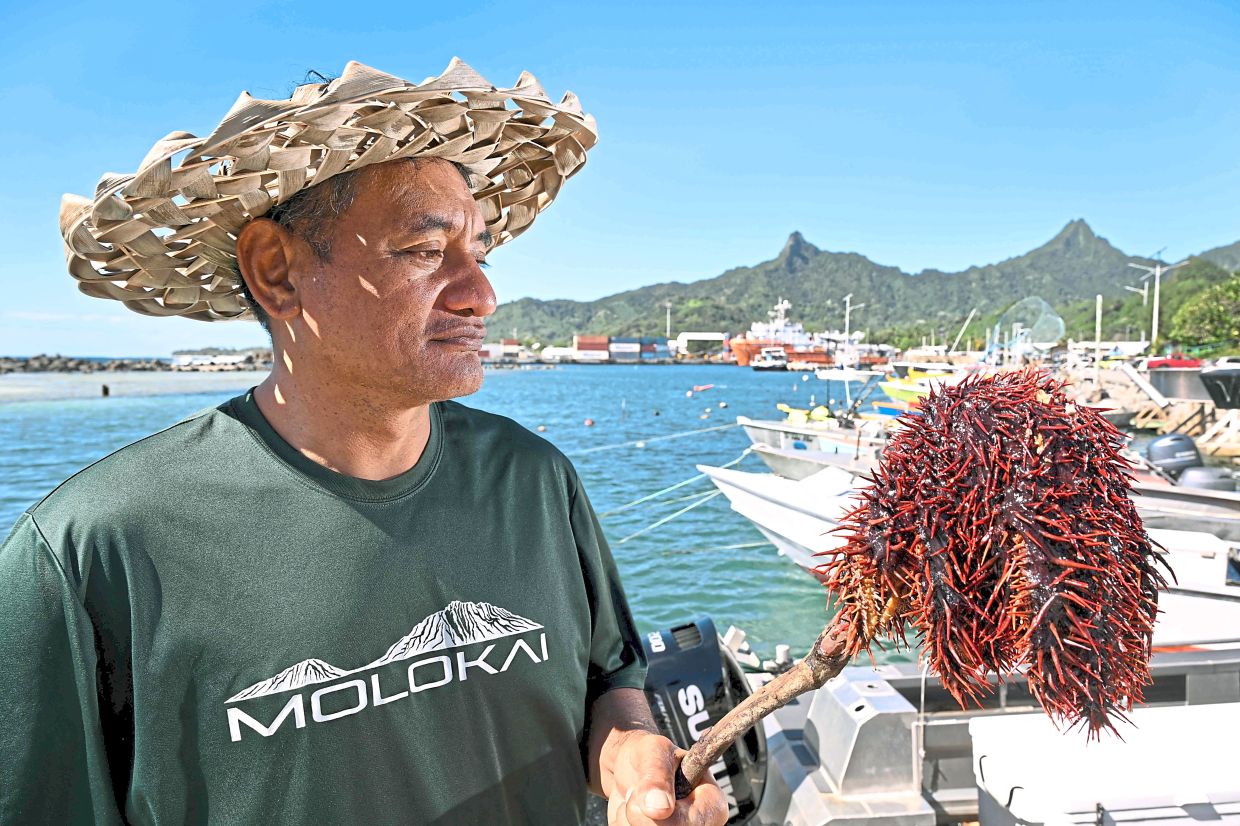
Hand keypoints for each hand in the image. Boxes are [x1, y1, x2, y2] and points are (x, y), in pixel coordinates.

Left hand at [604, 731, 728, 825]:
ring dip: (628, 818)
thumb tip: (659, 807)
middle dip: (641, 815)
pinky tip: (630, 812)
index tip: (647, 804)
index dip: (667, 819)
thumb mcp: (653, 752)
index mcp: (711, 802)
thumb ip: (657, 775)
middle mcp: (697, 824)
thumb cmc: (648, 755)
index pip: (694, 822)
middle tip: (639, 792)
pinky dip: (621, 823)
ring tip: (636, 799)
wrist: (626, 766)